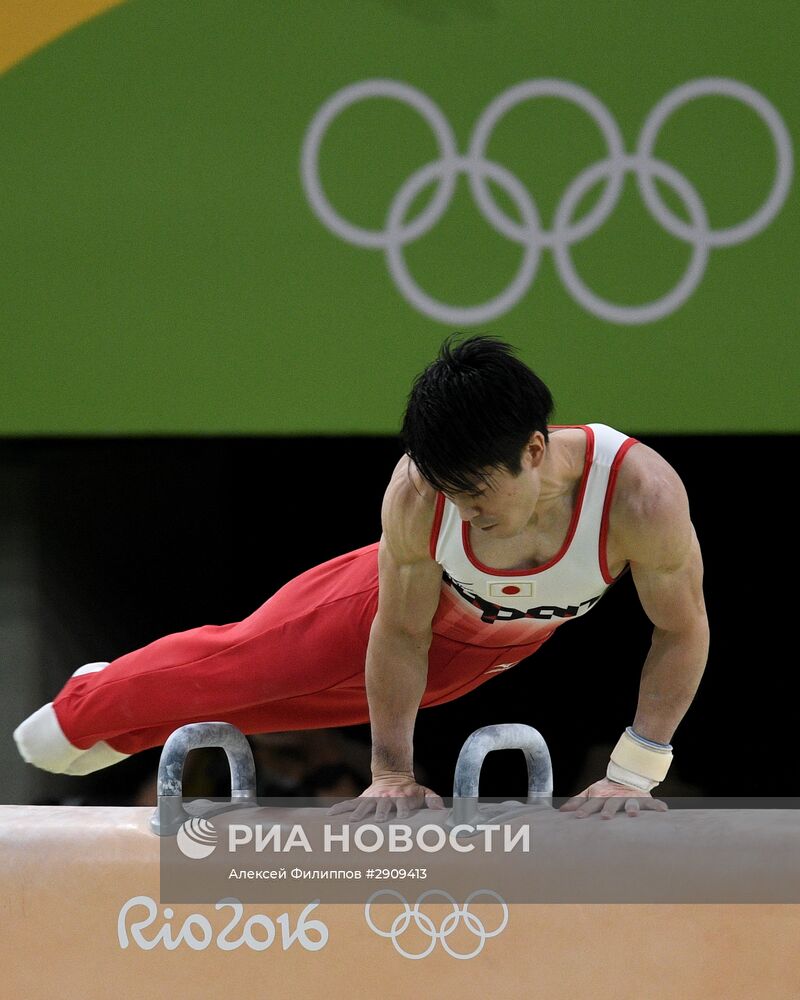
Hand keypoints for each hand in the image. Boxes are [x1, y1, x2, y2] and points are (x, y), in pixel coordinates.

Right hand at [327, 773, 445, 821]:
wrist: (393, 775)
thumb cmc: (410, 790)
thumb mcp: (423, 792)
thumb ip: (433, 800)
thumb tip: (441, 809)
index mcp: (401, 799)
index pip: (402, 805)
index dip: (403, 811)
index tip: (403, 818)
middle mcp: (386, 799)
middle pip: (382, 806)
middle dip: (380, 813)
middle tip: (378, 821)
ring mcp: (373, 799)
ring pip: (364, 806)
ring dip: (359, 813)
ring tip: (351, 822)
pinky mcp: (363, 799)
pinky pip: (350, 804)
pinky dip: (340, 808)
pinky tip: (330, 815)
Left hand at [559, 777, 668, 818]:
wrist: (628, 775)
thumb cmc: (606, 790)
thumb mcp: (592, 793)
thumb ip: (578, 802)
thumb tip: (561, 811)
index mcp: (602, 796)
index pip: (592, 803)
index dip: (585, 809)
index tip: (577, 817)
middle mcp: (616, 797)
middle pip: (611, 803)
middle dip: (608, 810)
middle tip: (605, 818)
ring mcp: (631, 798)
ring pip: (632, 803)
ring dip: (633, 807)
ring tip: (633, 814)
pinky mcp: (645, 799)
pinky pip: (653, 804)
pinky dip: (658, 806)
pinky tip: (664, 810)